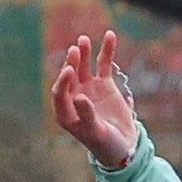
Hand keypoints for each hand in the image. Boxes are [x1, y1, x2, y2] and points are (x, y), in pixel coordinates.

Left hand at [49, 30, 138, 168]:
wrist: (122, 146)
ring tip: (83, 40)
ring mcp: (88, 88)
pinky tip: (109, 35)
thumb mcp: (95, 132)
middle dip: (71, 64)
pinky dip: (106, 51)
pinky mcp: (103, 84)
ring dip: (83, 54)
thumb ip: (87, 115)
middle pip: (69, 77)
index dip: (62, 81)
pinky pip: (103, 64)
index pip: (59, 93)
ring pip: (83, 66)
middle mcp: (73, 97)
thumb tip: (79, 96)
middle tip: (74, 50)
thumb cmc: (104, 143)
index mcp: (65, 113)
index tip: (69, 70)